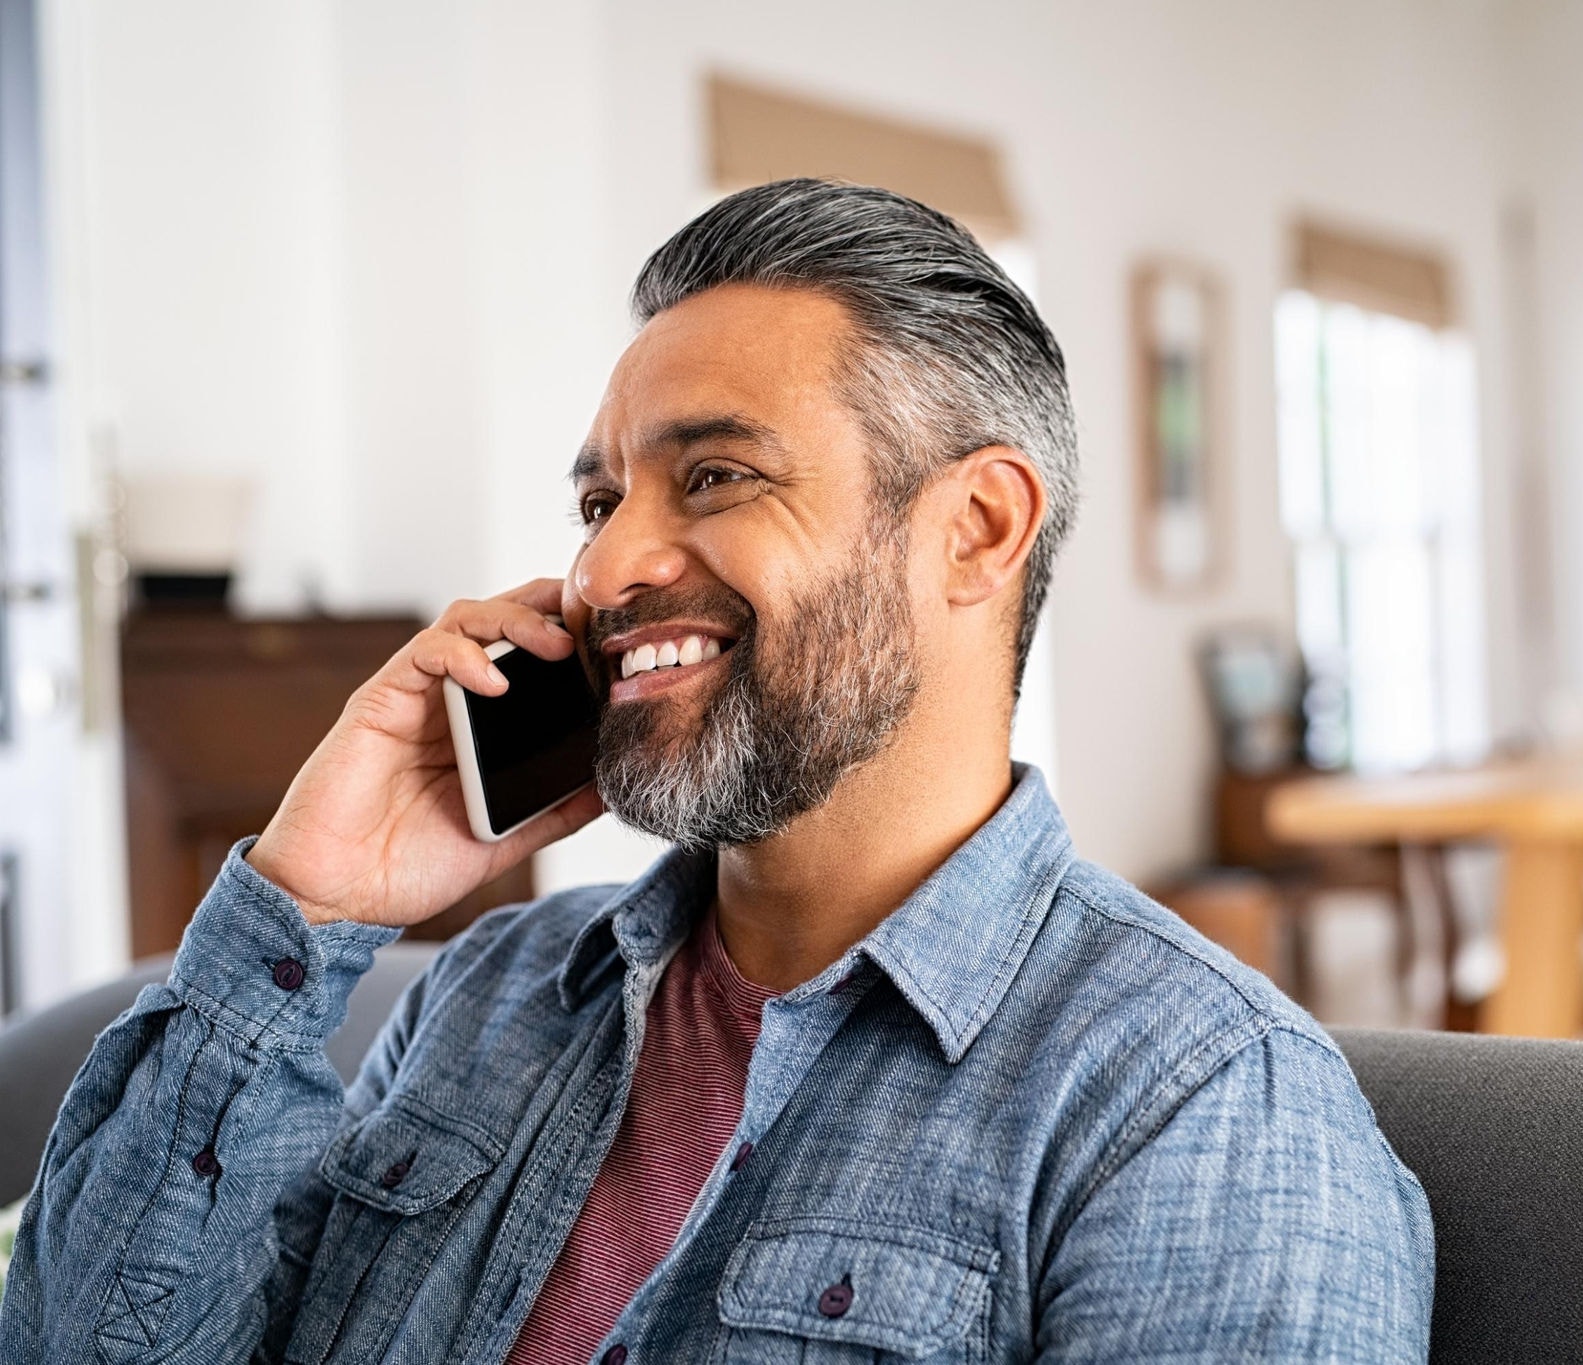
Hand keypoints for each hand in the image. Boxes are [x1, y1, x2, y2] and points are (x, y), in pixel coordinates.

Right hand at [246, 580, 603, 926]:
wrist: (337, 899)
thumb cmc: (409, 866)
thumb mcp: (505, 839)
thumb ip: (554, 810)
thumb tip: (613, 786)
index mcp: (481, 725)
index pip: (529, 656)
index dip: (571, 638)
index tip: (618, 643)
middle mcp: (450, 699)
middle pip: (502, 621)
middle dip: (549, 607)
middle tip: (595, 620)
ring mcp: (415, 696)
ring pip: (465, 620)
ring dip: (515, 619)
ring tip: (556, 642)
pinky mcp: (380, 701)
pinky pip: (424, 654)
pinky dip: (463, 655)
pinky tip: (495, 679)